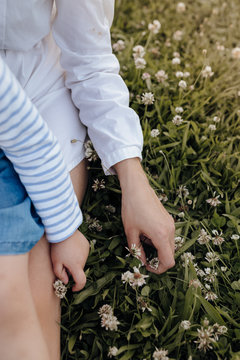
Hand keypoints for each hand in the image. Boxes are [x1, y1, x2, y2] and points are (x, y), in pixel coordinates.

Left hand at [50, 230, 88, 290]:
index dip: (78, 287)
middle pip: (79, 270)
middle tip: (63, 264)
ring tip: (66, 253)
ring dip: (75, 261)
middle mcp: (84, 260)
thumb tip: (66, 281)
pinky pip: (82, 253)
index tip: (72, 288)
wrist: (64, 230)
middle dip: (72, 270)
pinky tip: (70, 247)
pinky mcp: (86, 244)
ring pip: (81, 261)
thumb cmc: (58, 247)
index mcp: (76, 266)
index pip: (81, 281)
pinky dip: (77, 253)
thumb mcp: (55, 262)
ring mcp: (86, 251)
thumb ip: (60, 274)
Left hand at [114, 158, 174, 273]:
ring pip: (169, 246)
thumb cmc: (131, 208)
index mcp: (161, 235)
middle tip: (143, 256)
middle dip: (158, 260)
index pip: (168, 262)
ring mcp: (171, 224)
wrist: (137, 188)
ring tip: (142, 240)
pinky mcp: (169, 220)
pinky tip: (146, 232)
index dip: (158, 269)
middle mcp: (170, 230)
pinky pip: (168, 237)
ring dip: (158, 249)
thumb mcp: (130, 232)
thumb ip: (137, 250)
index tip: (147, 266)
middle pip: (170, 255)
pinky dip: (159, 240)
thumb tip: (142, 262)